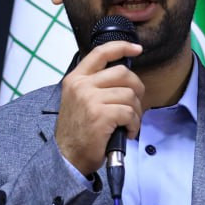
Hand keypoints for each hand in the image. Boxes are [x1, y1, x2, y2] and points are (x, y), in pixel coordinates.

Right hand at [55, 40, 143, 174]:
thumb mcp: (79, 100)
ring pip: (129, 95)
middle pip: (123, 73)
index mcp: (76, 79)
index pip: (101, 53)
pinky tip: (127, 132)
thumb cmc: (78, 131)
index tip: (137, 49)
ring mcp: (90, 99)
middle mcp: (82, 85)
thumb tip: (124, 77)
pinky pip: (129, 113)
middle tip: (135, 105)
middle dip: (137, 89)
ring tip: (129, 124)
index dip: (122, 47)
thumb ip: (95, 84)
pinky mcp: (101, 115)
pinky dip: (134, 125)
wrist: (67, 157)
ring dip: (136, 112)